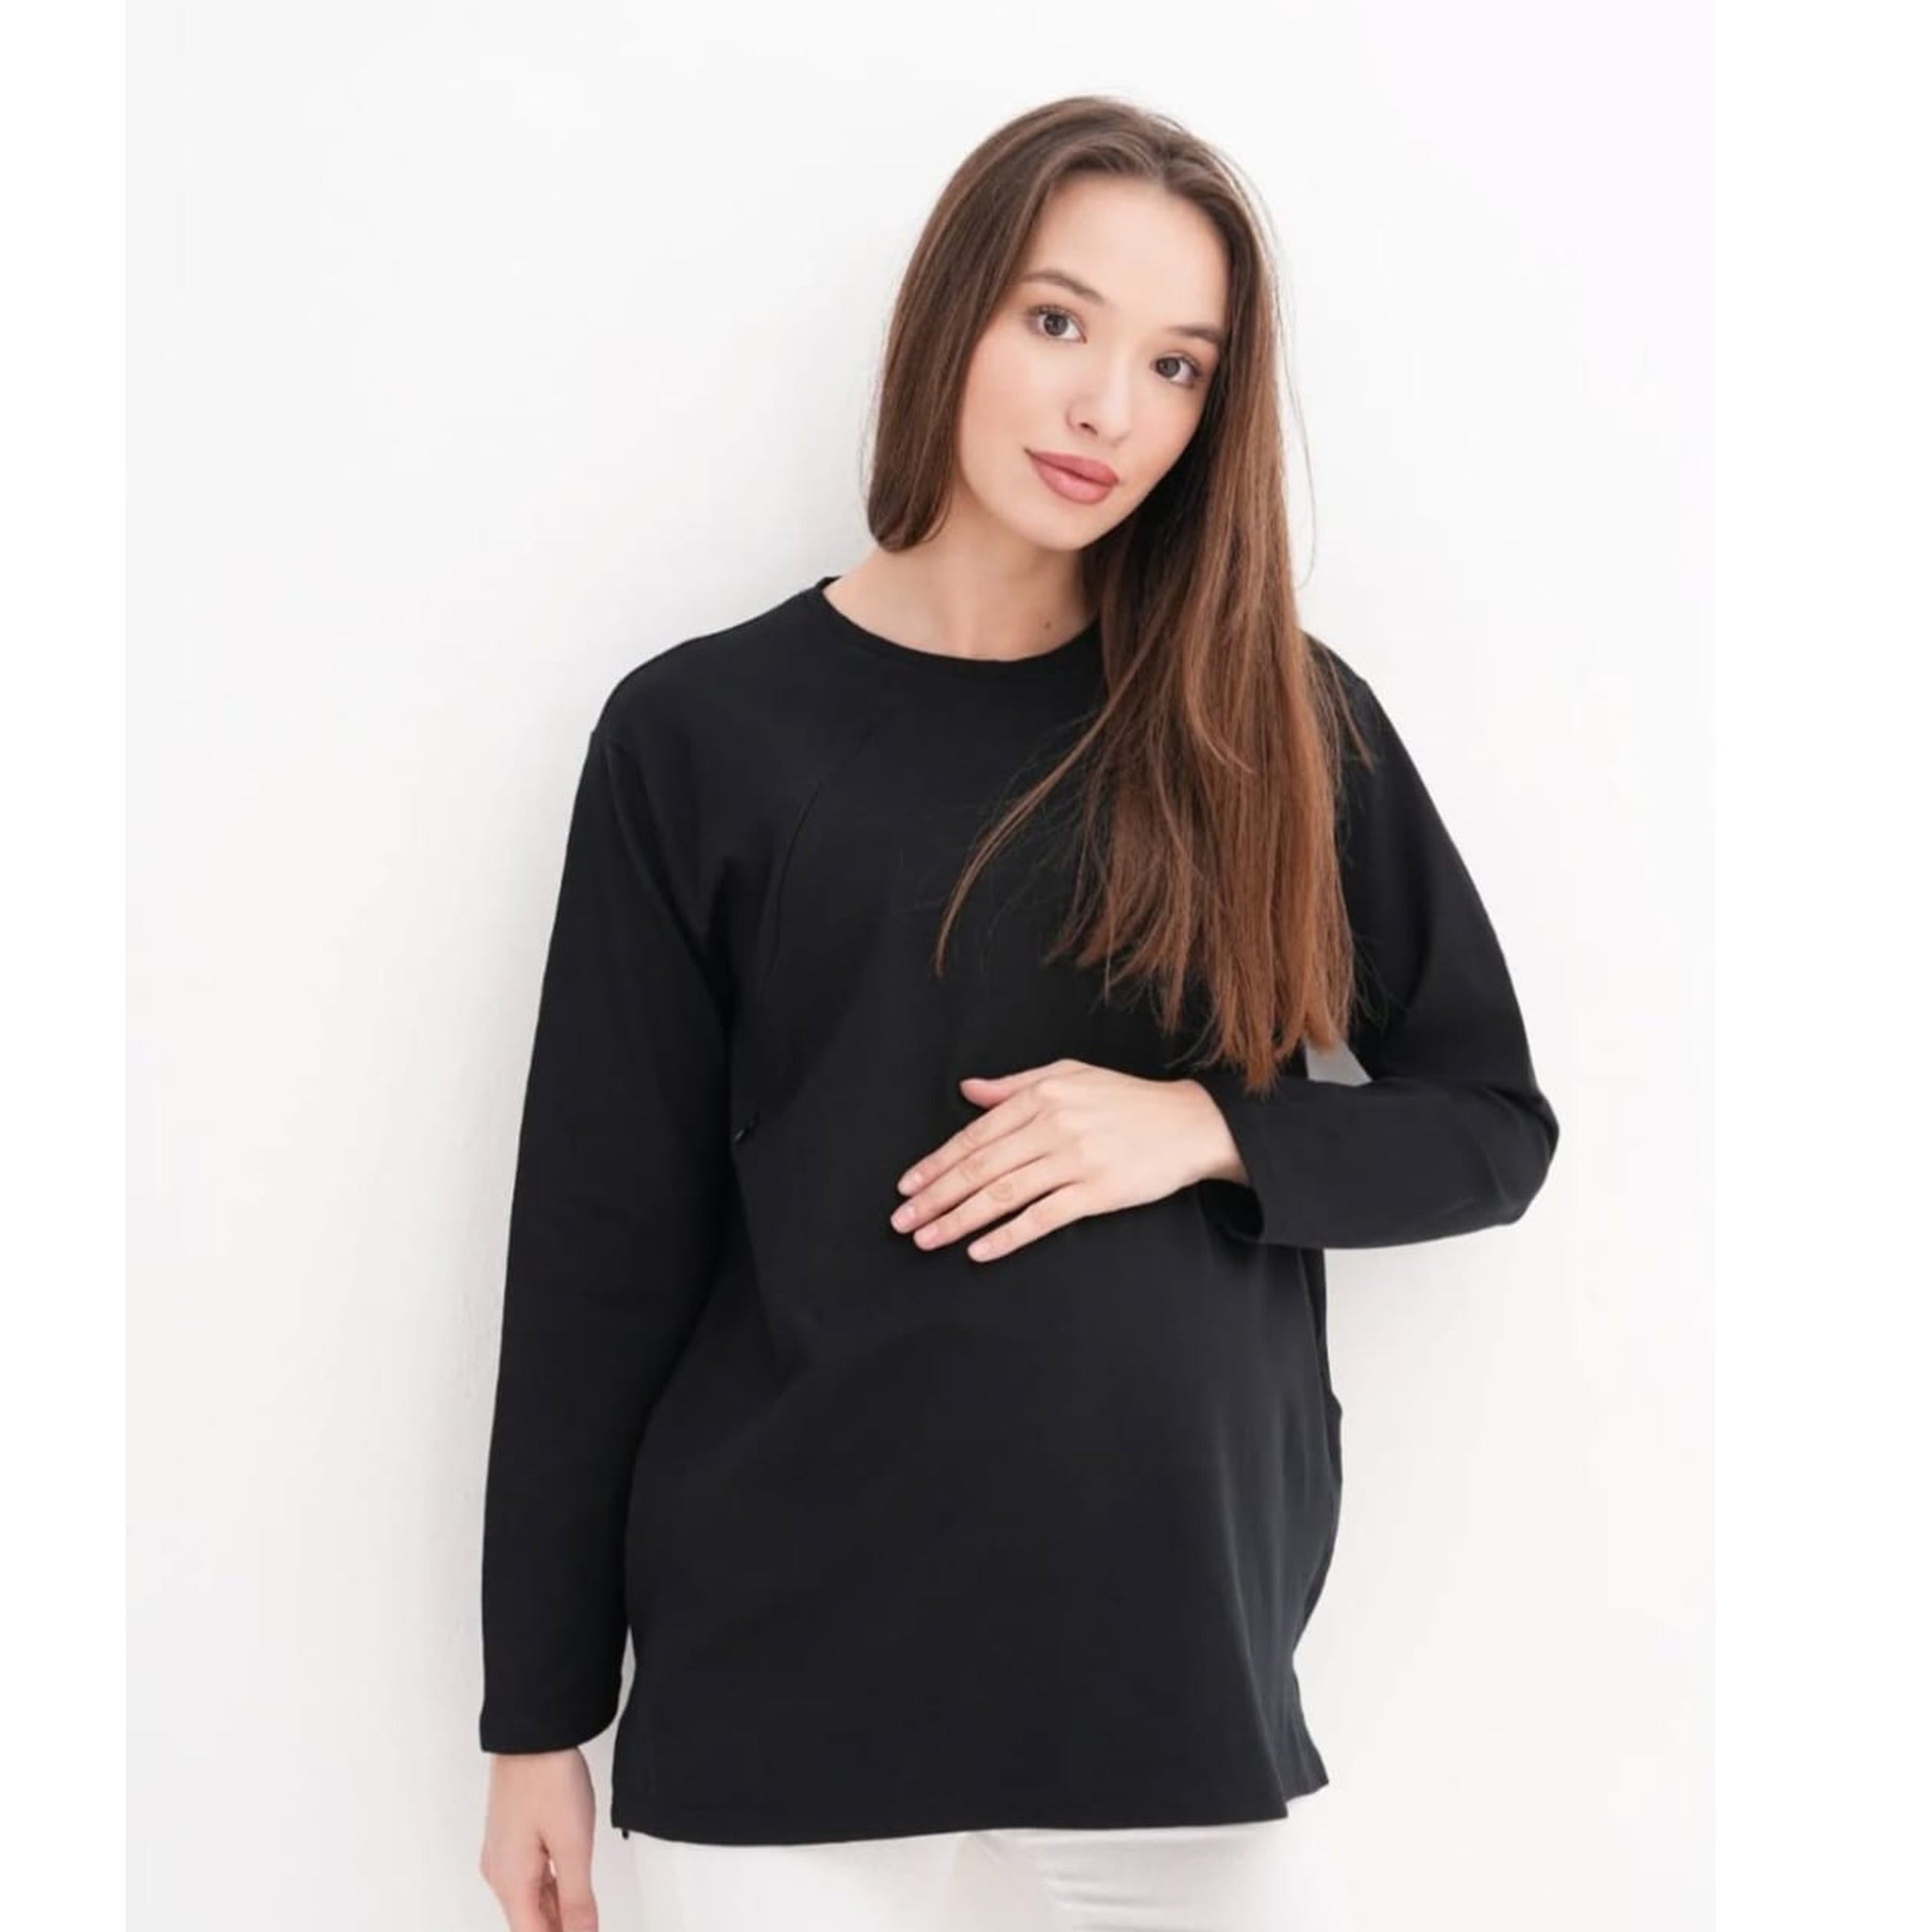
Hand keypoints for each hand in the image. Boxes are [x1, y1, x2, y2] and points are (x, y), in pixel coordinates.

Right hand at [480, 1747, 599, 1931]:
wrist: (531, 1732)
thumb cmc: (548, 1780)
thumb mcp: (573, 1845)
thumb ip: (578, 1899)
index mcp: (511, 1883)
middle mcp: (500, 1873)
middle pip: (530, 1921)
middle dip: (558, 1929)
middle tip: (588, 1923)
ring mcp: (504, 1852)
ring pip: (531, 1899)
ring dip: (557, 1912)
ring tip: (586, 1916)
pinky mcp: (512, 1834)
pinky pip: (531, 1876)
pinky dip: (553, 1889)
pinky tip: (572, 1888)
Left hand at [889, 1058, 1243, 1260]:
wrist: (1189, 1123)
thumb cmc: (1126, 1099)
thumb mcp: (1070, 1076)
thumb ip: (1015, 1086)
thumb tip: (967, 1091)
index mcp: (1042, 1096)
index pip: (976, 1134)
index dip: (937, 1163)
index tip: (907, 1186)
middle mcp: (1054, 1126)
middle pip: (981, 1167)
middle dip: (937, 1196)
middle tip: (903, 1221)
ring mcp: (1076, 1160)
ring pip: (1004, 1194)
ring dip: (960, 1219)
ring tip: (929, 1239)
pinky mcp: (1098, 1192)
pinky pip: (1043, 1218)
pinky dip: (1008, 1236)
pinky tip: (979, 1250)